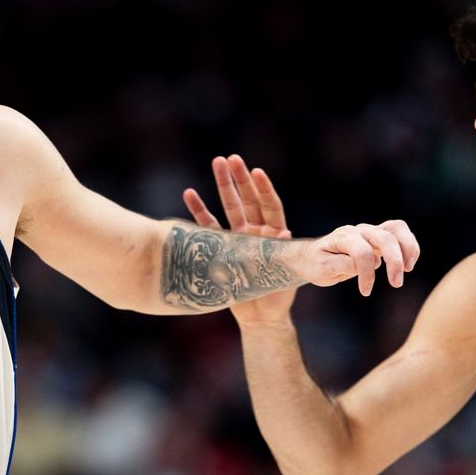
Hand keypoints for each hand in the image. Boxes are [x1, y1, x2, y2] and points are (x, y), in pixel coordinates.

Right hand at [183, 155, 296, 322]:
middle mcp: (256, 231)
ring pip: (229, 207)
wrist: (261, 316)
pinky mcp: (221, 248)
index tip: (256, 172)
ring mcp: (238, 237)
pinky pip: (208, 226)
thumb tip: (285, 232)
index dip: (264, 189)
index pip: (271, 206)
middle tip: (231, 158)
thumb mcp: (286, 274)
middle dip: (240, 179)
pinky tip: (189, 193)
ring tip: (216, 162)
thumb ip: (284, 253)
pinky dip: (199, 210)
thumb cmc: (278, 296)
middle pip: (248, 200)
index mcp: (275, 235)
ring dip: (222, 185)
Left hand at [292, 219, 419, 296]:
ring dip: (408, 249)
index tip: (365, 291)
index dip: (367, 274)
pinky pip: (400, 232)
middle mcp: (358, 230)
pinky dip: (409, 246)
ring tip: (408, 269)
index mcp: (343, 237)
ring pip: (396, 229)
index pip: (362, 252)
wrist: (313, 257)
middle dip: (394, 262)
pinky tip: (408, 264)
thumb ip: (343, 265)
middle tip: (396, 284)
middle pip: (384, 238)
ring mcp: (370, 231)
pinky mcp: (379, 236)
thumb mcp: (323, 269)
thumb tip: (366, 265)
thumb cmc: (317, 263)